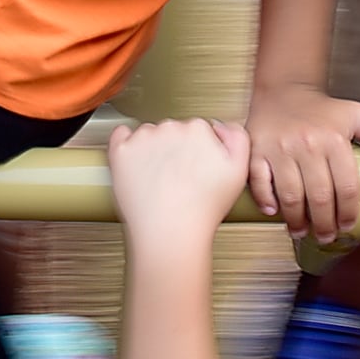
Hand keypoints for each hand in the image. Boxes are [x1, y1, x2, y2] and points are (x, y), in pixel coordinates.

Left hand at [108, 117, 250, 249]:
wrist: (170, 232)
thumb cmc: (202, 209)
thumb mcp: (239, 172)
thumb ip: (238, 139)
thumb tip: (222, 126)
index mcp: (199, 129)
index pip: (196, 128)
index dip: (197, 149)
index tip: (194, 165)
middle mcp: (170, 128)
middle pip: (172, 130)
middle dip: (174, 148)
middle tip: (177, 176)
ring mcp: (143, 138)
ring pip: (148, 134)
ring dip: (151, 149)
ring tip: (158, 178)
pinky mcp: (121, 150)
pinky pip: (120, 136)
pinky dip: (126, 145)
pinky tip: (135, 163)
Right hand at [244, 82, 359, 244]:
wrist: (283, 90)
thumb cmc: (320, 109)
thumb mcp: (356, 114)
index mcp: (334, 139)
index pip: (346, 187)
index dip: (348, 212)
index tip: (347, 225)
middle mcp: (307, 144)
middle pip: (319, 197)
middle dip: (324, 224)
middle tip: (326, 235)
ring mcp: (279, 148)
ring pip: (290, 195)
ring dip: (296, 220)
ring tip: (301, 231)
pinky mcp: (256, 150)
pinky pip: (259, 182)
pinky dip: (266, 200)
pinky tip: (274, 212)